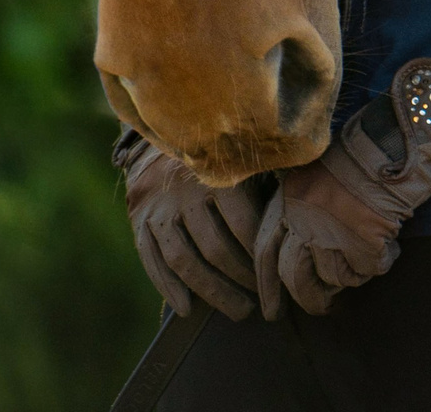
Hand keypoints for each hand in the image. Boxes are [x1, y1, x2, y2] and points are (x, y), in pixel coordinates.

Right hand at [116, 128, 270, 320]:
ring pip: (182, 259)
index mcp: (216, 170)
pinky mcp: (139, 214)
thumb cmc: (222, 145)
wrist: (167, 122)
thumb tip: (291, 223)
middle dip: (238, 281)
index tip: (274, 276)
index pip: (242, 225)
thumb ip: (263, 182)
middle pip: (214, 248)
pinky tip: (185, 308)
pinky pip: (150, 258)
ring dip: (210, 291)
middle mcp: (184, 188)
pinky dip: (167, 287)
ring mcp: (158, 203)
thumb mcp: (244, 153)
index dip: (259, 256)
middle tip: (256, 305)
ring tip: (235, 309)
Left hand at [254, 59, 430, 317]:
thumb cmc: (366, 145)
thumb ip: (304, 199)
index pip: (264, 248)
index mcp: (290, 193)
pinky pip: (361, 271)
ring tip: (354, 271)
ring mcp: (332, 229)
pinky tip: (383, 252)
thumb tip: (298, 239)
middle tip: (312, 308)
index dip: (265, 280)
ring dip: (341, 280)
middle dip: (301, 297)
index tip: (269, 303)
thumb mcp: (320, 166)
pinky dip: (372, 267)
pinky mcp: (363, 241)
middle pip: (291, 273)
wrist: (402, 134)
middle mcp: (303, 214)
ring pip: (327, 278)